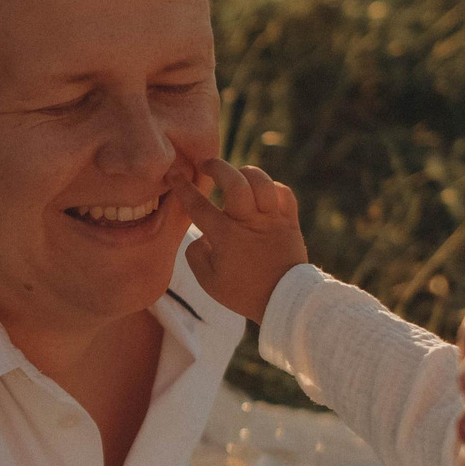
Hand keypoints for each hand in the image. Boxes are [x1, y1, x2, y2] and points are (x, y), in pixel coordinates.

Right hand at [177, 156, 308, 323]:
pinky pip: (284, 192)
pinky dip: (272, 187)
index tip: (174, 174)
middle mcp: (250, 222)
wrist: (284, 300)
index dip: (183, 187)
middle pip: (235, 182)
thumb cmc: (244, 293)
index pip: (199, 205)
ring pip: (262, 182)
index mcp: (226, 236)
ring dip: (246, 173)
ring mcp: (273, 219)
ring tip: (237, 175)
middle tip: (206, 164)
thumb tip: (201, 236)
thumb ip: (196, 256)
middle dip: (217, 167)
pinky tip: (262, 192)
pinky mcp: (290, 221)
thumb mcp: (209, 282)